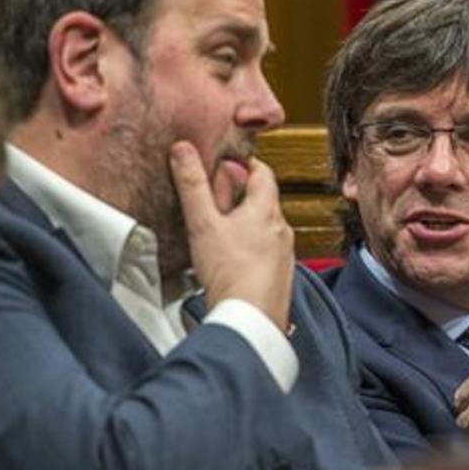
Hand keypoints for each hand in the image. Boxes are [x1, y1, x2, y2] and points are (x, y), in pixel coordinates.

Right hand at [170, 141, 293, 330]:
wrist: (251, 319)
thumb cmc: (231, 273)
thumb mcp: (203, 223)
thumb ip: (193, 185)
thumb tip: (184, 149)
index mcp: (267, 210)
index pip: (262, 172)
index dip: (244, 163)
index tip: (225, 164)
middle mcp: (281, 229)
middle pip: (263, 200)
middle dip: (240, 195)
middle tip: (215, 198)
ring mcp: (284, 254)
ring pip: (265, 228)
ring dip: (245, 224)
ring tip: (219, 232)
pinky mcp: (280, 276)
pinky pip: (266, 252)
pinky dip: (250, 248)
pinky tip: (232, 261)